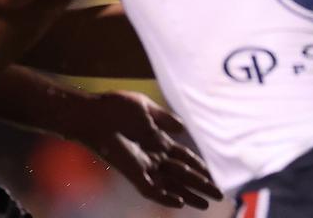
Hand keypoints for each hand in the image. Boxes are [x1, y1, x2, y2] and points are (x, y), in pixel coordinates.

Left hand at [71, 90, 221, 209]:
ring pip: (172, 185)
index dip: (199, 166)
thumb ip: (163, 118)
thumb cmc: (114, 107)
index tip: (213, 174)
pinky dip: (165, 197)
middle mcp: (153, 156)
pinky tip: (179, 203)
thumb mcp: (144, 107)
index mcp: (158, 140)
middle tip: (218, 195)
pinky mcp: (133, 173)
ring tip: (205, 204)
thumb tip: (182, 128)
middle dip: (201, 184)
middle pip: (183, 174)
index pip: (184, 157)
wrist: (93, 114)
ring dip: (189, 194)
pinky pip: (151, 190)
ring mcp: (144, 166)